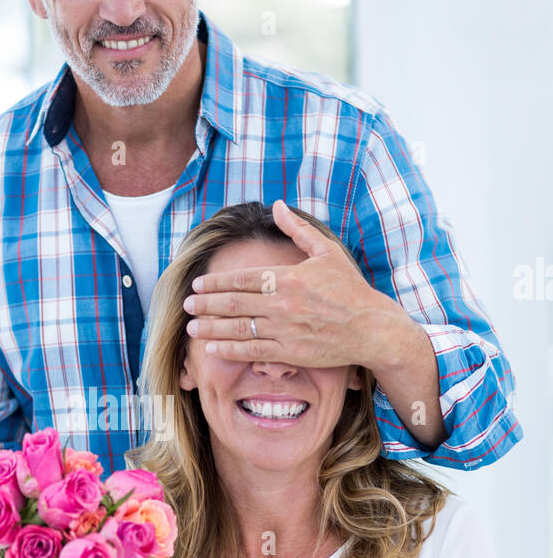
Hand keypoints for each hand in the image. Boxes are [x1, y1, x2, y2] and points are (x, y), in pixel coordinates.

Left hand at [184, 199, 401, 370]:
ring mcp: (286, 329)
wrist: (371, 328)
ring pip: (239, 328)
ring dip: (211, 328)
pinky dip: (230, 349)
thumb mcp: (327, 252)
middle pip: (234, 303)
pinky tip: (213, 348)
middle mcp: (284, 303)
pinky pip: (253, 351)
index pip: (242, 279)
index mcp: (289, 277)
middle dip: (206, 305)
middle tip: (186, 305)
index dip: (216, 283)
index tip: (198, 286)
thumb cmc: (350, 289)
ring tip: (192, 328)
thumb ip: (297, 230)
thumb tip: (277, 204)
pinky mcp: (291, 352)